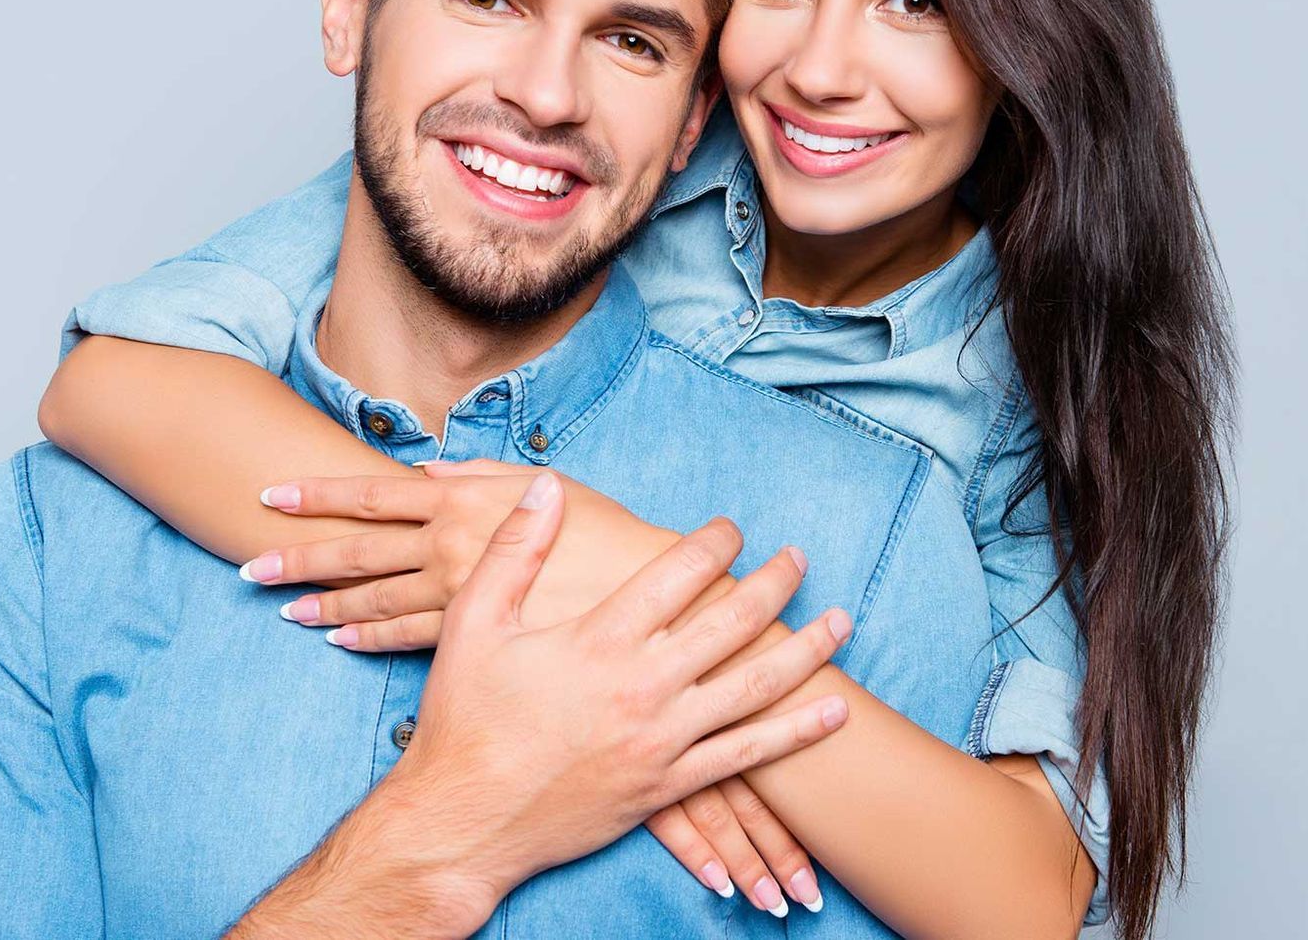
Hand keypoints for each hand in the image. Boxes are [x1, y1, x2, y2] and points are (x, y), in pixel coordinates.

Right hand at [232, 472, 851, 938]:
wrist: (464, 822)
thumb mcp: (474, 623)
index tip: (733, 528)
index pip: (677, 573)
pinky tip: (832, 713)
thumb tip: (546, 485)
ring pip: (754, 687)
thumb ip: (515, 550)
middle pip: (730, 622)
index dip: (714, 543)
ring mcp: (662, 740)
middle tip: (800, 558)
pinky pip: (746, 756)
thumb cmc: (465, 720)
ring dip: (805, 650)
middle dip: (774, 583)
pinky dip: (795, 733)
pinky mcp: (669, 785)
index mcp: (599, 639)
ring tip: (842, 621)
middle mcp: (642, 686)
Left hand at [239, 461, 665, 650]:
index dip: (319, 494)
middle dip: (301, 556)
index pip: (375, 493)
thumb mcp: (546, 483)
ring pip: (376, 599)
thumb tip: (424, 466)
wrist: (646, 591)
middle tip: (251, 564)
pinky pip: (408, 639)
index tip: (271, 493)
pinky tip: (341, 643)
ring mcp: (460, 593)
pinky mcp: (474, 635)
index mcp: (465, 498)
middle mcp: (452, 544)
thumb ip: (480, 472)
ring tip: (286, 609)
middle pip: (360, 550)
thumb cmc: (602, 531)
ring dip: (327, 605)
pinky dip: (370, 639)